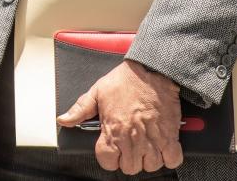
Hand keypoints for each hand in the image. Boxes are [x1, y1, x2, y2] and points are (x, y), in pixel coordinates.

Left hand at [56, 59, 183, 174]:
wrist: (152, 69)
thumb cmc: (125, 80)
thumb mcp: (97, 92)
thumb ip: (79, 110)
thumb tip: (64, 120)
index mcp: (113, 130)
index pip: (107, 161)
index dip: (108, 158)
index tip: (112, 151)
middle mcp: (132, 138)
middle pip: (130, 167)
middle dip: (128, 160)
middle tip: (129, 147)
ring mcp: (152, 138)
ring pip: (150, 166)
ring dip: (148, 159)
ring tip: (145, 146)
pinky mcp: (170, 135)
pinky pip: (172, 159)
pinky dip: (169, 157)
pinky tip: (162, 147)